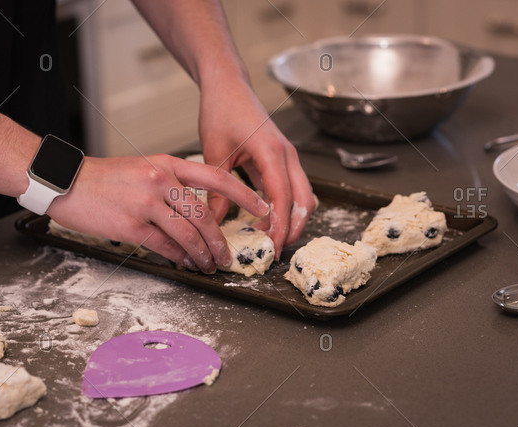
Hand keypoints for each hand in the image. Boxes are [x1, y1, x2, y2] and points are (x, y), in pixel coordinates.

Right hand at [48, 154, 269, 272]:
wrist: (67, 182)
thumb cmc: (105, 178)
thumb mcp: (144, 168)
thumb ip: (171, 185)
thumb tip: (195, 214)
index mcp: (168, 163)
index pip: (216, 177)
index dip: (243, 194)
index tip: (261, 207)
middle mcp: (161, 179)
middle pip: (204, 215)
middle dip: (220, 240)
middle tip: (227, 255)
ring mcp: (146, 202)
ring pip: (189, 235)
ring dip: (204, 255)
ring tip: (210, 265)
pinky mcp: (132, 225)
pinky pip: (166, 246)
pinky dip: (181, 258)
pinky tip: (187, 264)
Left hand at [199, 79, 315, 258]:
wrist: (228, 86)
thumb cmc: (221, 111)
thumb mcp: (215, 154)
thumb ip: (216, 192)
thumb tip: (212, 225)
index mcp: (271, 152)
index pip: (283, 198)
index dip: (281, 227)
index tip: (273, 248)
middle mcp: (286, 155)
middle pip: (305, 201)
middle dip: (295, 228)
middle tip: (274, 251)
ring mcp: (287, 157)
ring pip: (302, 196)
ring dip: (291, 219)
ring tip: (269, 239)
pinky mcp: (282, 159)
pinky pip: (291, 188)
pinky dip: (284, 207)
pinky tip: (265, 220)